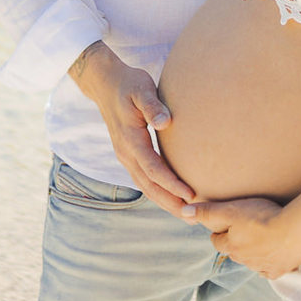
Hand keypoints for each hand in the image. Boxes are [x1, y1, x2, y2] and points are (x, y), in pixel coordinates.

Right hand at [69, 42, 195, 212]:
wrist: (106, 84)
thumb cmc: (129, 84)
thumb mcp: (141, 88)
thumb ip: (153, 105)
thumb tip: (165, 122)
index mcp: (130, 140)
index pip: (153, 169)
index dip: (172, 184)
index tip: (191, 195)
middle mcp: (126, 153)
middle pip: (149, 185)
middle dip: (170, 202)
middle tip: (194, 216)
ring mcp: (125, 156)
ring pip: (146, 186)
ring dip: (165, 201)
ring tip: (186, 214)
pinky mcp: (129, 154)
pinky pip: (144, 179)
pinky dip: (158, 191)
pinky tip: (172, 197)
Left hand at [185, 195, 300, 277]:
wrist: (294, 230)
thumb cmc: (262, 216)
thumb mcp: (232, 209)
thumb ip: (208, 212)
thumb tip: (183, 212)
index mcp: (231, 246)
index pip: (217, 241)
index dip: (220, 231)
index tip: (227, 223)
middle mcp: (243, 261)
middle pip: (234, 252)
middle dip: (236, 242)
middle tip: (245, 228)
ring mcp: (262, 268)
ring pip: (251, 261)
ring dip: (253, 251)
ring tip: (262, 237)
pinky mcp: (278, 271)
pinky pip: (269, 269)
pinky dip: (269, 262)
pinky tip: (274, 251)